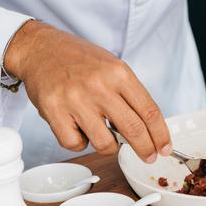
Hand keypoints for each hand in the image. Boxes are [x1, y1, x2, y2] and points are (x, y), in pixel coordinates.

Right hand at [4, 20, 171, 162]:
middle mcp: (99, 85)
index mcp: (118, 73)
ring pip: (104, 143)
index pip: (149, 111)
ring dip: (109, 147)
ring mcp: (75, 99)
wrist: (41, 49)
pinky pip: (75, 144)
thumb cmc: (79, 60)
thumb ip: (129, 95)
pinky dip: (80, 142)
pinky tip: (78, 128)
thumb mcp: (112, 67)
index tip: (164, 148)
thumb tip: (148, 129)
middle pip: (133, 130)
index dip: (161, 135)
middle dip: (145, 149)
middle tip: (148, 156)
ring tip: (104, 136)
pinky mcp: (54, 111)